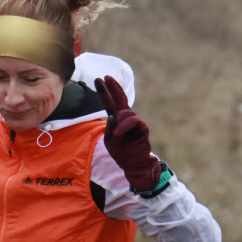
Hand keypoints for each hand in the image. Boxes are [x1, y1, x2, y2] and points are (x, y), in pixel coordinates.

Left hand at [95, 75, 159, 191]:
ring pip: (125, 113)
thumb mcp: (110, 141)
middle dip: (113, 87)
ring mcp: (135, 121)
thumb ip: (109, 128)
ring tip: (117, 135)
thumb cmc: (121, 152)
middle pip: (120, 99)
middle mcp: (125, 118)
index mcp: (116, 119)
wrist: (134, 164)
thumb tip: (113, 116)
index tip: (99, 79)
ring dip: (119, 123)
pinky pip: (132, 121)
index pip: (110, 102)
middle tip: (106, 77)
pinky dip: (124, 127)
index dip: (105, 91)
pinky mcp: (142, 127)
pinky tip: (120, 134)